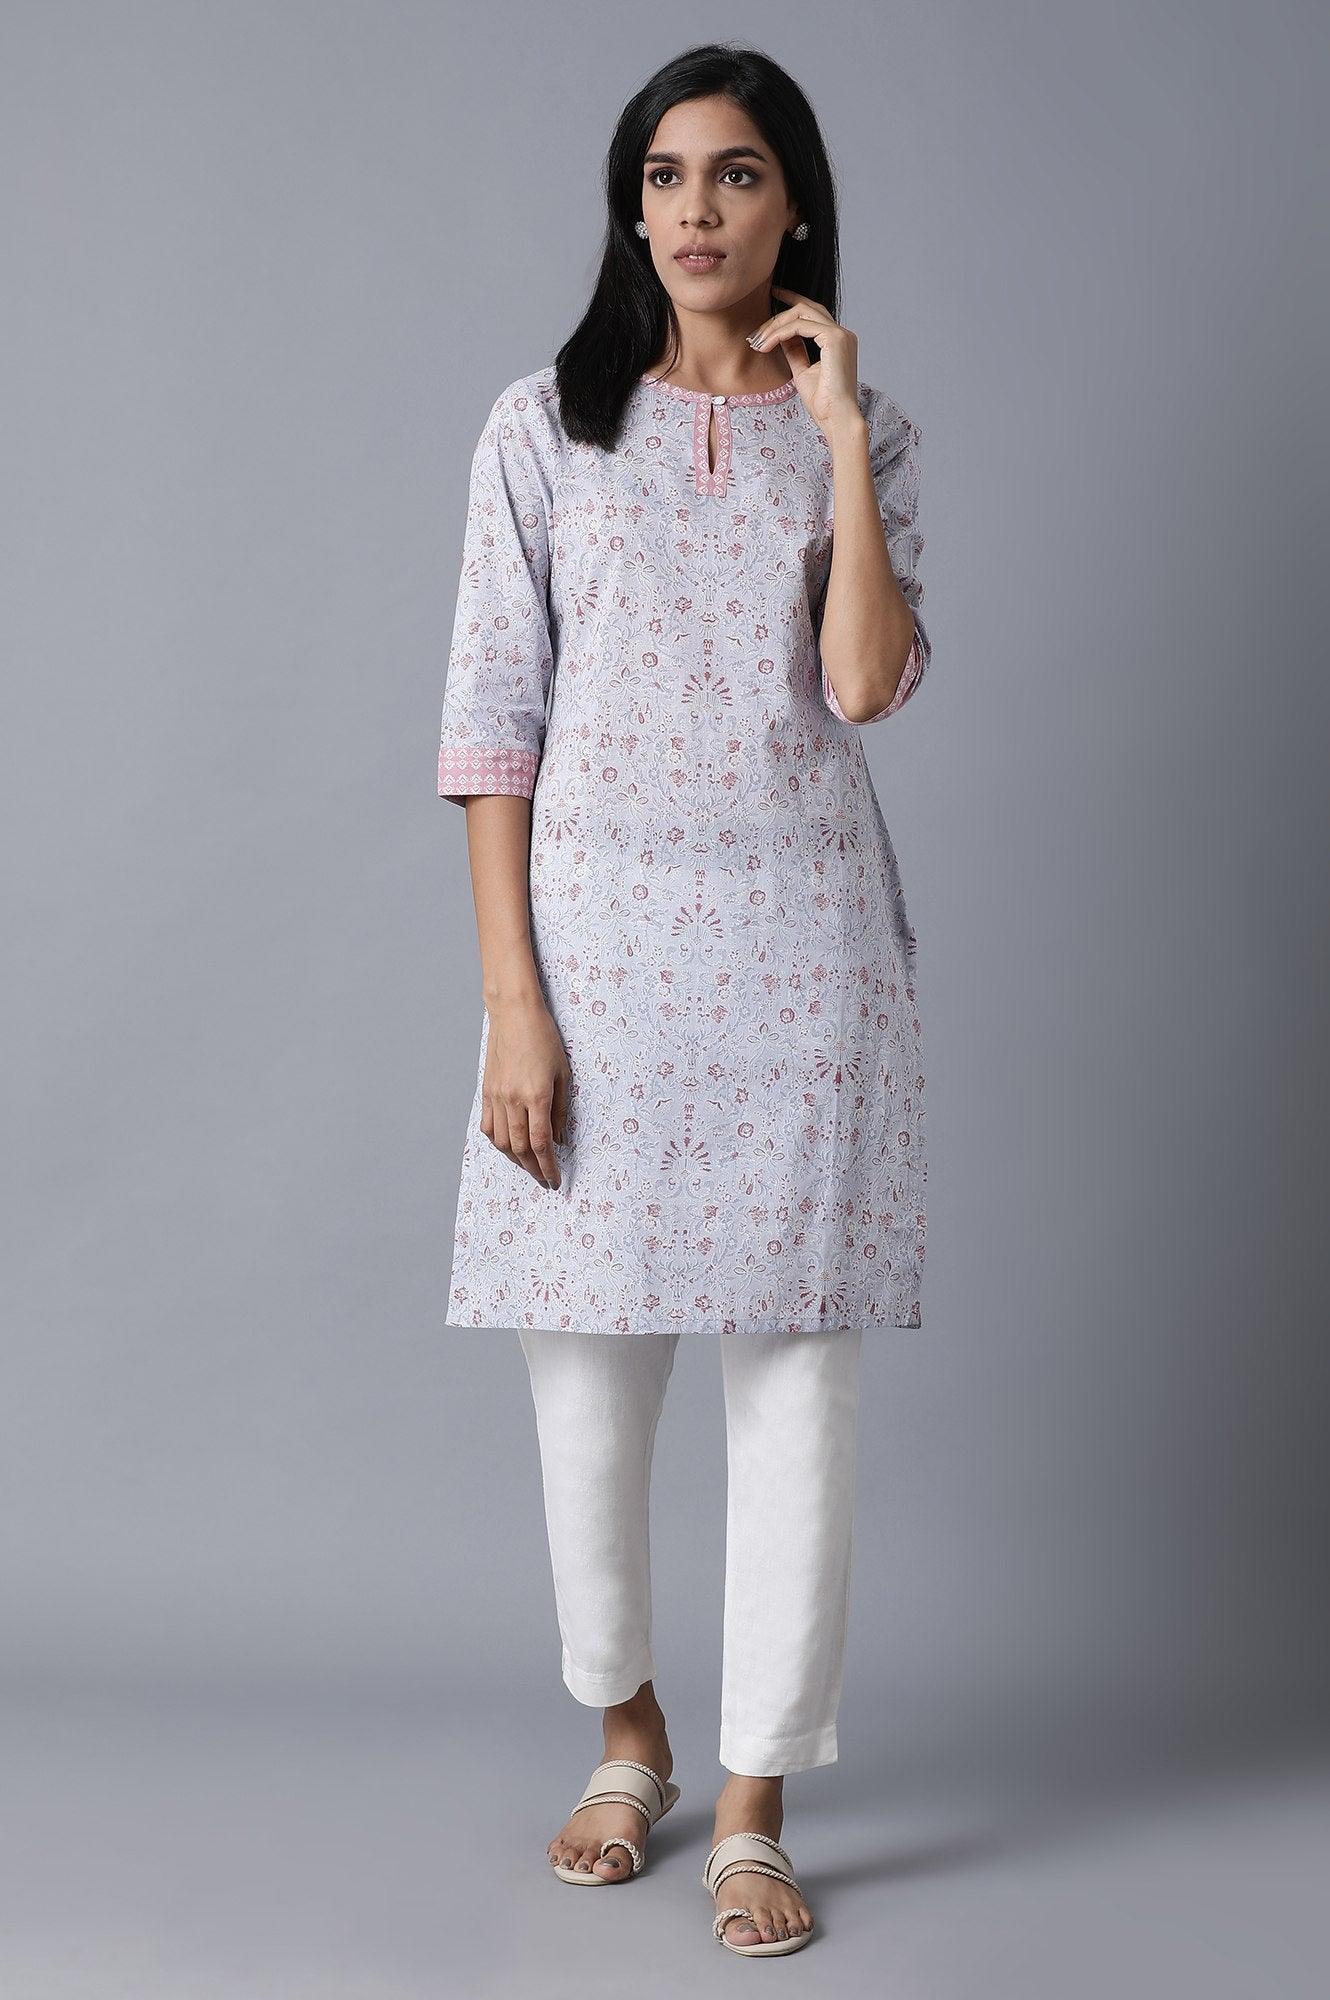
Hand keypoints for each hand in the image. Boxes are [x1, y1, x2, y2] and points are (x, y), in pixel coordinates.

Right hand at [480, 994, 570, 1189]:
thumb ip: (561, 1110)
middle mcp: (513, 1100)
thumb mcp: (563, 1073)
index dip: (548, 1166)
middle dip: (534, 1169)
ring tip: (529, 1167)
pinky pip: (488, 1127)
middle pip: (520, 1148)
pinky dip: (498, 1143)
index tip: (555, 1180)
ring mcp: (496, 1097)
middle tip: (544, 1180)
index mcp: (536, 1096)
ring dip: (516, 1160)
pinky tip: (508, 1147)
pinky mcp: (486, 1092)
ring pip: (502, 1141)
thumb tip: (559, 1139)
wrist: (514, 1015)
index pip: (540, 1143)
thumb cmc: (544, 1039)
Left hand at [748, 286, 863, 436]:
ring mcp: (840, 334)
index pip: (812, 312)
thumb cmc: (823, 403)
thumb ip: (795, 351)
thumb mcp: (803, 372)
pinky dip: (780, 333)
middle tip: (755, 333)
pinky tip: (767, 345)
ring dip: (775, 326)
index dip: (791, 301)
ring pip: (801, 313)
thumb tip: (781, 338)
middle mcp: (842, 333)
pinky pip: (800, 326)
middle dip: (777, 316)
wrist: (837, 419)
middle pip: (805, 308)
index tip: (772, 296)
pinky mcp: (834, 338)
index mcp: (837, 340)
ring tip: (757, 343)